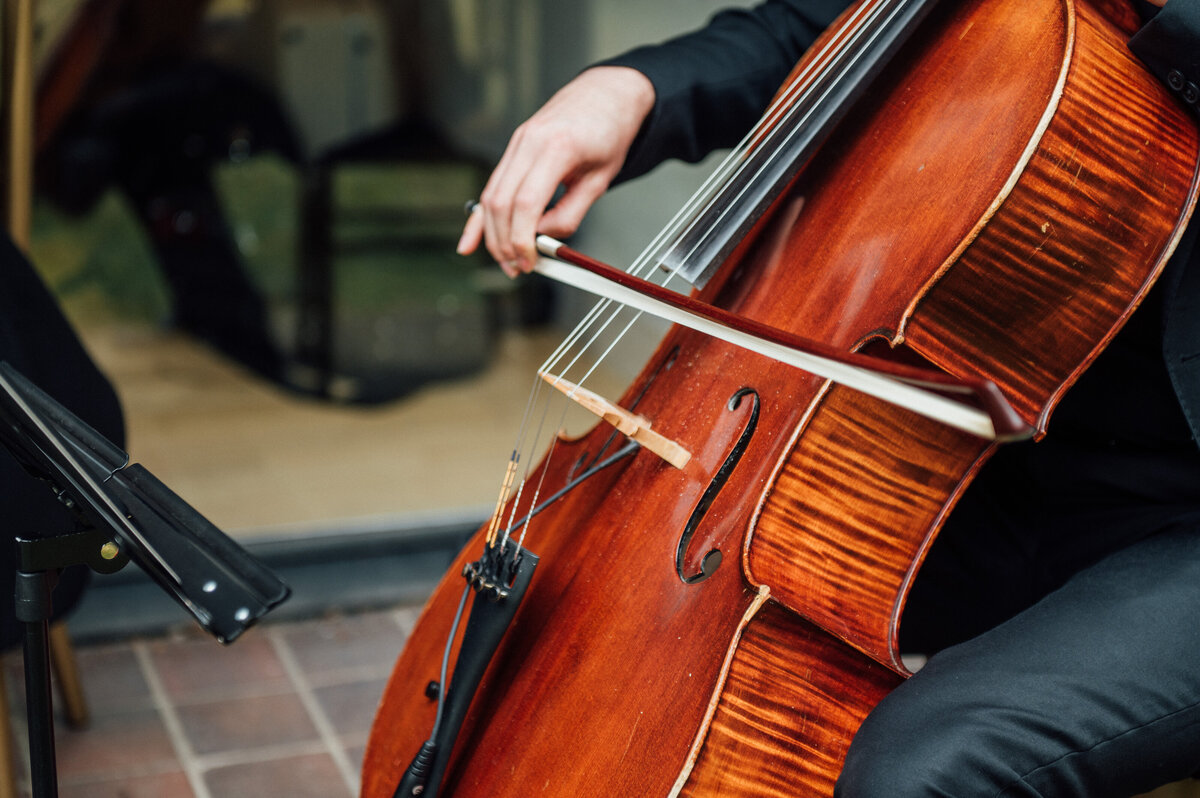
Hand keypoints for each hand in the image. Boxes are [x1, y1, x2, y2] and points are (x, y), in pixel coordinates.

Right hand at [457, 66, 655, 275]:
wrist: (608, 94)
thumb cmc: (611, 132)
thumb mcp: (601, 179)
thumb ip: (570, 213)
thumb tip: (543, 241)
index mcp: (556, 147)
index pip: (525, 203)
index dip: (522, 239)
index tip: (530, 262)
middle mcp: (529, 141)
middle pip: (500, 203)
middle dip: (504, 242)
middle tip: (517, 268)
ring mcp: (517, 143)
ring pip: (490, 196)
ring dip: (493, 235)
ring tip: (506, 261)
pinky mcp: (513, 148)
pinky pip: (491, 186)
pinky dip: (479, 216)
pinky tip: (468, 242)